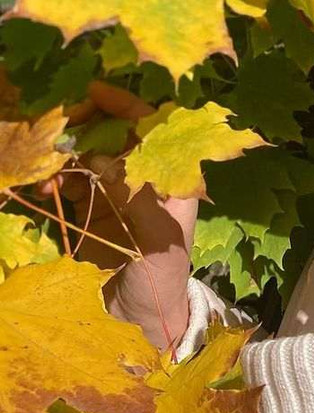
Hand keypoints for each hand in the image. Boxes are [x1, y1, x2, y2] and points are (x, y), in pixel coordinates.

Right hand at [35, 81, 197, 351]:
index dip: (122, 105)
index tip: (91, 91)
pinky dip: (55, 179)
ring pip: (87, 155)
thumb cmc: (162, 278)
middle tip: (56, 126)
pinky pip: (70, 182)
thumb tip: (102, 158)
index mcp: (170, 177)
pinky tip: (44, 187)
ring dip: (64, 154)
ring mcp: (115, 193)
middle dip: (84, 124)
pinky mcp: (91, 212)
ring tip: (46, 166)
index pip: (150, 126)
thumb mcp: (159, 239)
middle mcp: (143, 178)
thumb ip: (134, 197)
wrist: (143, 321)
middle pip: (113, 134)